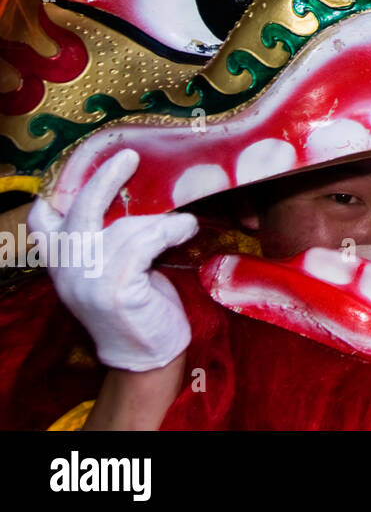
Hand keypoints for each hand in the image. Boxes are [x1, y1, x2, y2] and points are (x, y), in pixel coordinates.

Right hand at [28, 150, 197, 371]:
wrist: (146, 355)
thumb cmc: (137, 307)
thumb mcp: (112, 270)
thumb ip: (108, 239)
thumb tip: (136, 193)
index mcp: (62, 264)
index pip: (43, 221)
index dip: (61, 191)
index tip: (88, 165)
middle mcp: (67, 271)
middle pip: (80, 211)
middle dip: (104, 179)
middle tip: (128, 156)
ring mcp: (89, 281)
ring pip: (123, 227)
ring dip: (160, 219)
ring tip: (182, 222)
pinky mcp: (116, 290)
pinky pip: (146, 242)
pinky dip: (171, 230)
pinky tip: (186, 229)